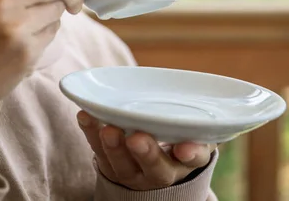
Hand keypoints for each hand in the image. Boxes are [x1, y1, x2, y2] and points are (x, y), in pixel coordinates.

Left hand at [77, 111, 216, 190]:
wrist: (154, 165)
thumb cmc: (179, 141)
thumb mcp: (196, 138)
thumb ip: (199, 129)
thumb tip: (202, 117)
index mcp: (186, 162)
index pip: (192, 160)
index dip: (190, 154)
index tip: (184, 147)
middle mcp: (159, 173)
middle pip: (154, 168)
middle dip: (145, 153)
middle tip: (137, 138)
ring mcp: (132, 172)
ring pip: (122, 164)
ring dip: (113, 147)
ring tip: (107, 129)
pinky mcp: (110, 166)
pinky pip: (98, 153)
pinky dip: (90, 133)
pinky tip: (86, 115)